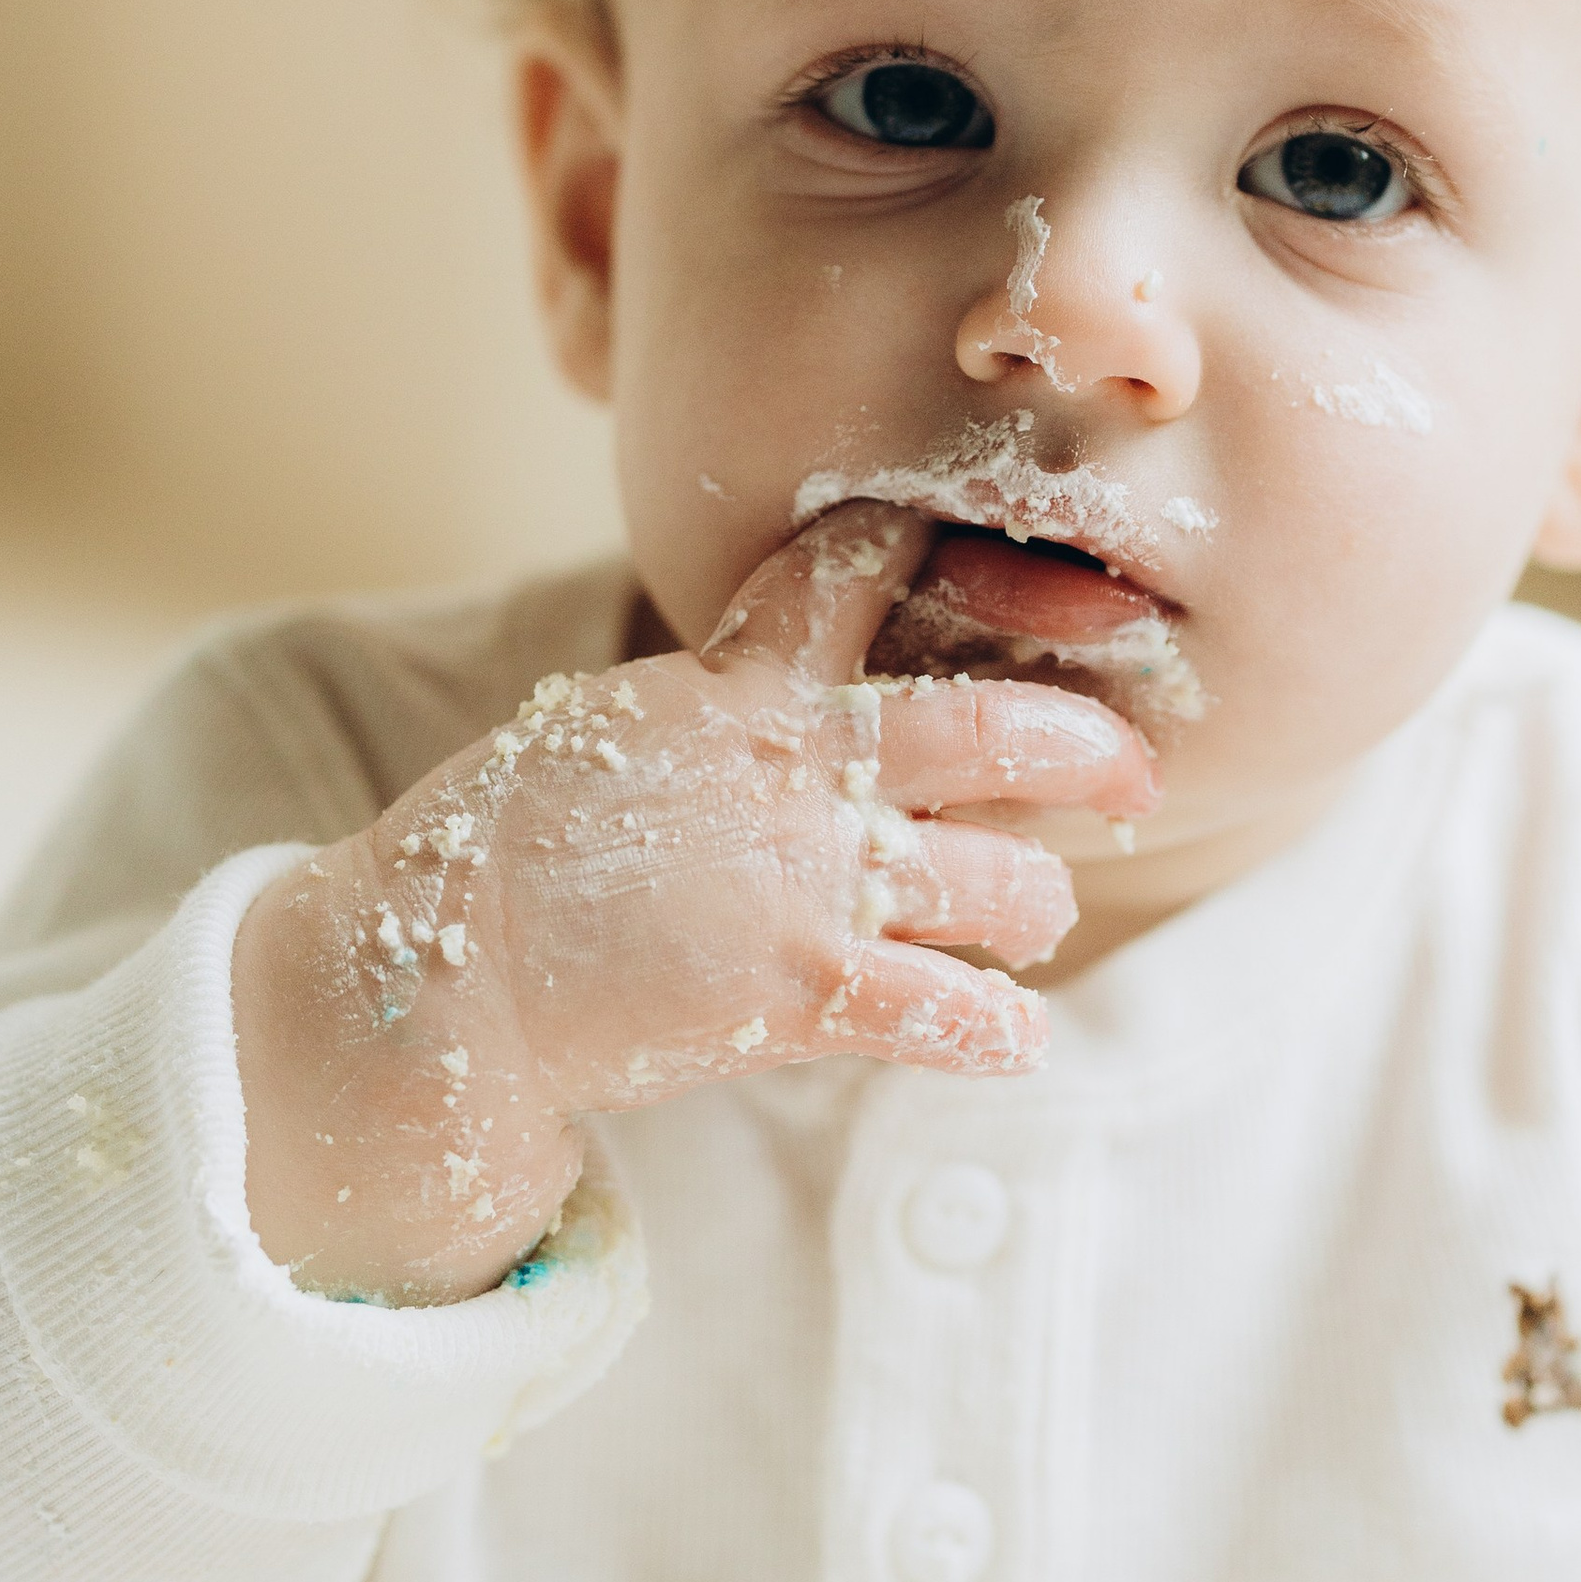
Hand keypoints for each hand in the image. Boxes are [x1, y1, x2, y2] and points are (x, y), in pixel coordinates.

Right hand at [235, 505, 1155, 1296]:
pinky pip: (953, 1011)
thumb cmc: (523, 850)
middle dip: (1091, 750)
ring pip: (1004, 882)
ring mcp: (804, 876)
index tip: (996, 548)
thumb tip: (785, 680)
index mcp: (741, 684)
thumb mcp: (616, 726)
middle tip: (1136, 775)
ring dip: (1038, 905)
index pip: (850, 567)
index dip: (928, 544)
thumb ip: (723, 701)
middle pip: (997, 727)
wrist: (444, 969)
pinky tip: (1011, 1037)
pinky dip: (1000, 1031)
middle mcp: (794, 765)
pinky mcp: (800, 987)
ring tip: (1034, 918)